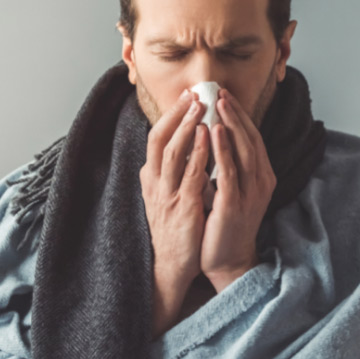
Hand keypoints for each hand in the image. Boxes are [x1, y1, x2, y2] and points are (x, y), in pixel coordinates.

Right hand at [140, 90, 210, 333]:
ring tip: (200, 106)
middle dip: (176, 114)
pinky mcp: (183, 209)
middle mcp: (155, 184)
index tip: (186, 96)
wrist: (172, 266)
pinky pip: (190, 176)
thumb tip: (185, 143)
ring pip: (172, 153)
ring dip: (186, 127)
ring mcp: (167, 196)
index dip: (170, 115)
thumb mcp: (168, 194)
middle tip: (193, 93)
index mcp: (151, 178)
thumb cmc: (175, 228)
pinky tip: (208, 137)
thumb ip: (173, 171)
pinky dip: (197, 153)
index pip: (155, 138)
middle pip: (160, 139)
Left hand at [200, 89, 275, 291]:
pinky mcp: (234, 204)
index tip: (224, 95)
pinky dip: (223, 150)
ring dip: (230, 124)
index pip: (252, 138)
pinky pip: (229, 171)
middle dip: (234, 113)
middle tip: (219, 91)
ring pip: (243, 151)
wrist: (228, 261)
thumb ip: (229, 166)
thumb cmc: (225, 224)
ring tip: (218, 104)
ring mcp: (249, 193)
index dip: (239, 115)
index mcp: (262, 177)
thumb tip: (215, 137)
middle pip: (250, 139)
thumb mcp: (232, 190)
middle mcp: (260, 182)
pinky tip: (214, 132)